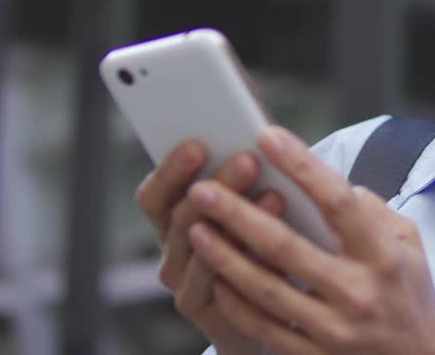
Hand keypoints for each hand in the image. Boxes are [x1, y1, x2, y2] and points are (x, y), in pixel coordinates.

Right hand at [135, 140, 282, 354]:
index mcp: (173, 218)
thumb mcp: (245, 200)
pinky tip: (279, 239)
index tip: (198, 143)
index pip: (155, 193)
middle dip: (217, 185)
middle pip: (181, 217)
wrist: (270, 311)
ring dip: (237, 219)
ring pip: (202, 251)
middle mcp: (174, 251)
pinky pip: (226, 286)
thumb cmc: (259, 241)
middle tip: (248, 160)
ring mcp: (187, 285)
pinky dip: (252, 259)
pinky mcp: (210, 315)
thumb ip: (242, 168)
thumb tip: (257, 120)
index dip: (171, 169)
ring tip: (274, 193)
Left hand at [184, 127, 434, 354]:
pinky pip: (264, 327)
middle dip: (238, 214)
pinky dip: (236, 302)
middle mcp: (359, 292)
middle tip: (201, 188)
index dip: (302, 167)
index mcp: (385, 254)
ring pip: (266, 290)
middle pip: (287, 247)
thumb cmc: (410, 292)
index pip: (338, 202)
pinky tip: (215, 277)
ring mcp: (334, 329)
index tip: (267, 137)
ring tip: (195, 229)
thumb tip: (331, 183)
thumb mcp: (410, 243)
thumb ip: (373, 210)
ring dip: (225, 257)